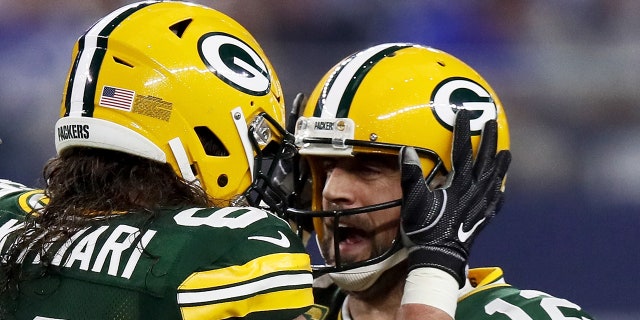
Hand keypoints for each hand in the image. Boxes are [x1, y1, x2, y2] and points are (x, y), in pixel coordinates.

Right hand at [399, 109, 510, 286]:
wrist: (439, 259)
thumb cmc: (424, 230)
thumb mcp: (413, 201)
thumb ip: (411, 176)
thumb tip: (407, 151)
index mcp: (458, 186)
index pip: (462, 152)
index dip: (463, 131)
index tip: (464, 114)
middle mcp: (474, 193)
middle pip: (485, 162)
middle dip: (488, 141)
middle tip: (491, 123)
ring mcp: (480, 208)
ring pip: (495, 181)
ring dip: (500, 165)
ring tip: (506, 152)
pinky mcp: (482, 221)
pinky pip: (495, 203)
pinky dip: (499, 193)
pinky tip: (502, 189)